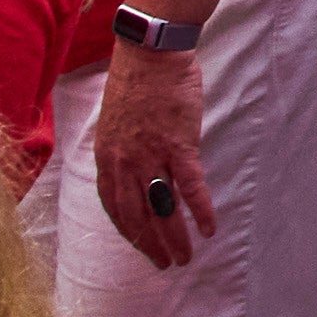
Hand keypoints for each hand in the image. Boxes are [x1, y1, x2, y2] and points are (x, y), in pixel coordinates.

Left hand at [90, 41, 214, 266]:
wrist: (151, 54)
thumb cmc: (136, 81)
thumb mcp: (115, 122)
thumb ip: (123, 150)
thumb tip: (136, 170)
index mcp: (107, 158)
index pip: (113, 207)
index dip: (128, 230)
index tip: (141, 244)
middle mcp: (124, 163)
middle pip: (135, 217)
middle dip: (150, 245)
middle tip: (165, 263)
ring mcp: (151, 156)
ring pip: (161, 209)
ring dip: (174, 238)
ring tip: (186, 257)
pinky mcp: (179, 146)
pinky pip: (189, 187)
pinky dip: (200, 210)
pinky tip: (209, 227)